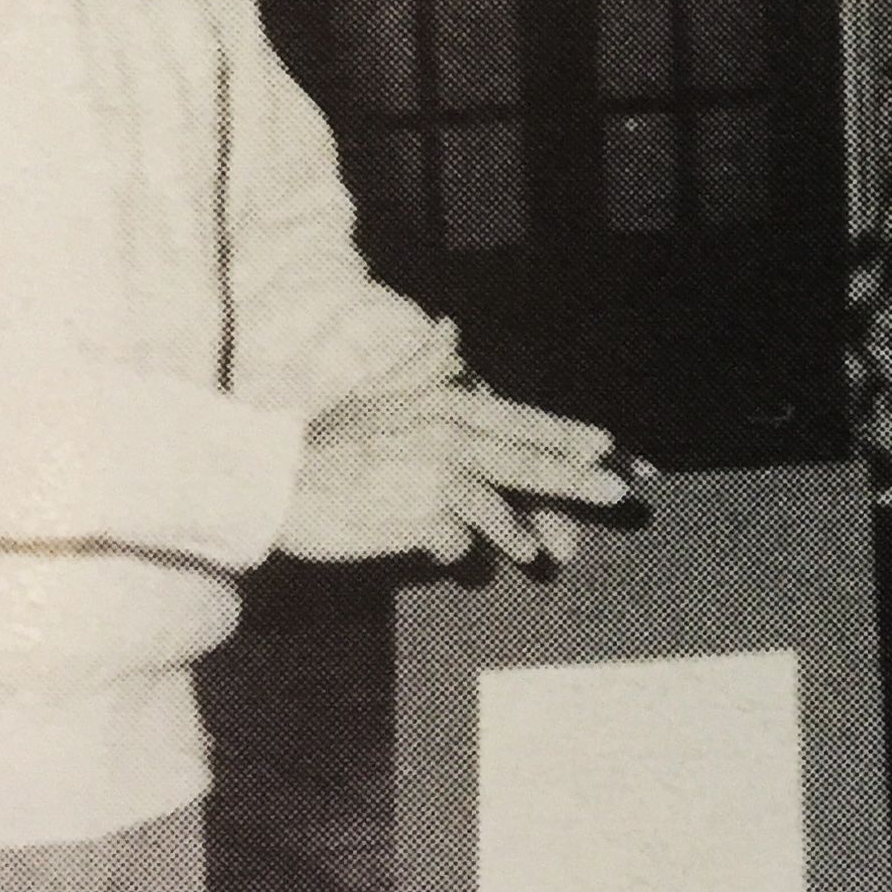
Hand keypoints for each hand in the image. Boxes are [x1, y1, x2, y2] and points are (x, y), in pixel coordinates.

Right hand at [278, 386, 628, 565]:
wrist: (273, 484)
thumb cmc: (325, 443)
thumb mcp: (377, 395)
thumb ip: (420, 366)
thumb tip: (450, 330)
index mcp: (441, 404)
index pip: (517, 420)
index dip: (564, 434)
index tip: (605, 446)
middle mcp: (447, 436)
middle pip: (526, 461)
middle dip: (576, 477)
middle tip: (618, 491)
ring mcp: (437, 478)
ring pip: (498, 508)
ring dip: (519, 532)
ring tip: (542, 552)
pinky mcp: (423, 519)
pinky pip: (461, 541)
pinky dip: (466, 551)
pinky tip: (471, 561)